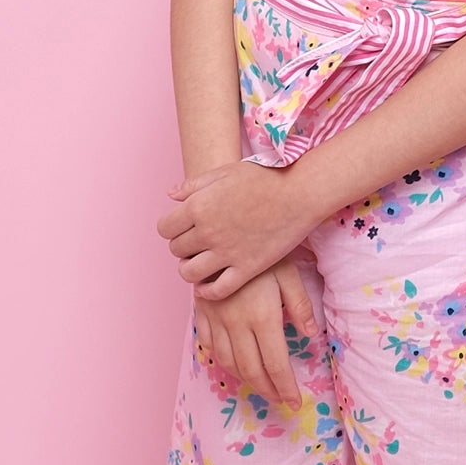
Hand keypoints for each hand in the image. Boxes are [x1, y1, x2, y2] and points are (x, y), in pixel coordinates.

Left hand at [157, 156, 317, 298]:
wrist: (300, 192)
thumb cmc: (264, 177)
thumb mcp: (225, 172)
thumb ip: (195, 185)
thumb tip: (171, 195)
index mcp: (198, 206)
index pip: (165, 228)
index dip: (172, 228)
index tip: (183, 228)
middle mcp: (208, 231)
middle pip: (176, 250)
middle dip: (183, 247)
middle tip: (196, 244)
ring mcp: (227, 252)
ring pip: (189, 273)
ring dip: (190, 270)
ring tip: (201, 264)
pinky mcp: (247, 268)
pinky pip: (217, 290)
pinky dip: (207, 291)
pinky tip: (209, 285)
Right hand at [193, 256, 318, 408]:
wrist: (221, 230)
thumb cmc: (262, 248)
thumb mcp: (288, 272)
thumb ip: (300, 305)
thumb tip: (311, 334)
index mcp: (262, 317)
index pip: (275, 364)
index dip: (285, 387)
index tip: (295, 402)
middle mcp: (236, 324)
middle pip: (251, 370)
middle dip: (267, 390)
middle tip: (280, 400)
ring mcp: (215, 319)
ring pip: (228, 362)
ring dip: (245, 379)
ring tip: (261, 386)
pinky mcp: (201, 312)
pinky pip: (208, 345)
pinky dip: (221, 361)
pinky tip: (233, 365)